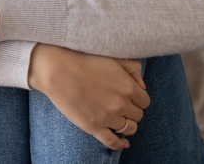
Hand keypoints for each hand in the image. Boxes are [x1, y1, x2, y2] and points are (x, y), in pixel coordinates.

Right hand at [28, 44, 149, 150]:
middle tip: (122, 105)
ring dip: (127, 124)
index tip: (131, 97)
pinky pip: (113, 142)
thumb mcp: (114, 58)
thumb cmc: (85, 60)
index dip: (138, 99)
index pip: (145, 101)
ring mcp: (108, 117)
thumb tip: (142, 86)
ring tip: (120, 119)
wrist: (58, 70)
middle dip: (132, 111)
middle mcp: (121, 104)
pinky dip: (120, 144)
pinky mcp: (94, 127)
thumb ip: (133, 69)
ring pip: (129, 129)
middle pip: (138, 116)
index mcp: (128, 86)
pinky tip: (123, 143)